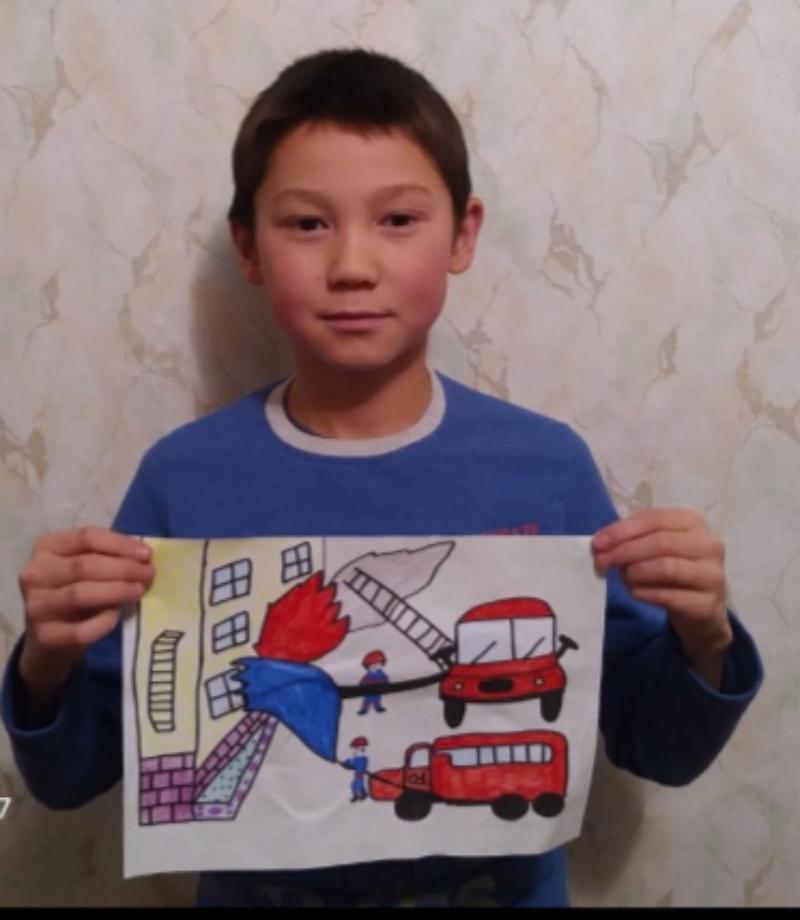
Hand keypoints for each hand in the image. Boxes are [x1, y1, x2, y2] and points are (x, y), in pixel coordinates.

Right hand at [18, 527, 153, 712]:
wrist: (50, 635)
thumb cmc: (75, 589)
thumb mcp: (85, 566)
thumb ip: (108, 556)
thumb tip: (144, 556)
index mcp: (47, 547)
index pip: (86, 537)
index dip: (120, 544)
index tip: (146, 554)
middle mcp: (35, 573)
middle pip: (84, 566)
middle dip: (123, 568)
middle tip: (148, 574)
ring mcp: (36, 606)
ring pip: (80, 594)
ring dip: (116, 591)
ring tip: (138, 590)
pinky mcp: (45, 635)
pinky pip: (80, 630)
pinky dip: (103, 622)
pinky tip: (116, 616)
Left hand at [592, 509, 731, 687]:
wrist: (702, 610)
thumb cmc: (674, 570)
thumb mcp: (657, 548)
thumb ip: (633, 539)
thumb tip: (601, 543)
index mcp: (694, 522)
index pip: (654, 518)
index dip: (623, 530)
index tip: (598, 543)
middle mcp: (709, 544)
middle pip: (661, 542)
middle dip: (625, 551)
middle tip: (602, 562)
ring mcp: (712, 575)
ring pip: (666, 568)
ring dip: (635, 573)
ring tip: (623, 578)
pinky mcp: (708, 604)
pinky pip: (669, 596)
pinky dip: (645, 593)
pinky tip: (634, 592)